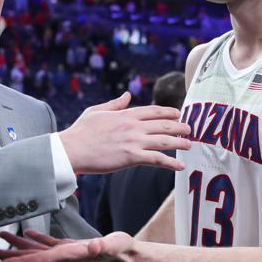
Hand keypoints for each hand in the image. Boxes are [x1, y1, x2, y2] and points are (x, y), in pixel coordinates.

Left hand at [0, 229, 134, 261]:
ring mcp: (66, 253)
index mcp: (69, 257)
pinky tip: (28, 232)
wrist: (130, 256)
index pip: (41, 260)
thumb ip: (104, 246)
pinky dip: (36, 238)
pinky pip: (48, 243)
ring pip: (37, 250)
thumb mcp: (115, 245)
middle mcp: (64, 258)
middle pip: (32, 257)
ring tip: (0, 240)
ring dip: (18, 246)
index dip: (21, 261)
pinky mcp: (70, 247)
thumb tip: (94, 247)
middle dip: (10, 256)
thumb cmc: (123, 251)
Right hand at [58, 92, 189, 173]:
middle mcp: (133, 126)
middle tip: (190, 129)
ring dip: (180, 142)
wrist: (71, 149)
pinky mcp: (132, 157)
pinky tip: (180, 166)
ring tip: (189, 145)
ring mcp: (134, 141)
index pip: (153, 111)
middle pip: (163, 124)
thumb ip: (115, 104)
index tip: (178, 114)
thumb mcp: (97, 111)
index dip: (168, 112)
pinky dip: (171, 163)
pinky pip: (157, 159)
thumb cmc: (81, 132)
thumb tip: (127, 95)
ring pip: (164, 140)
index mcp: (125, 114)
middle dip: (179, 126)